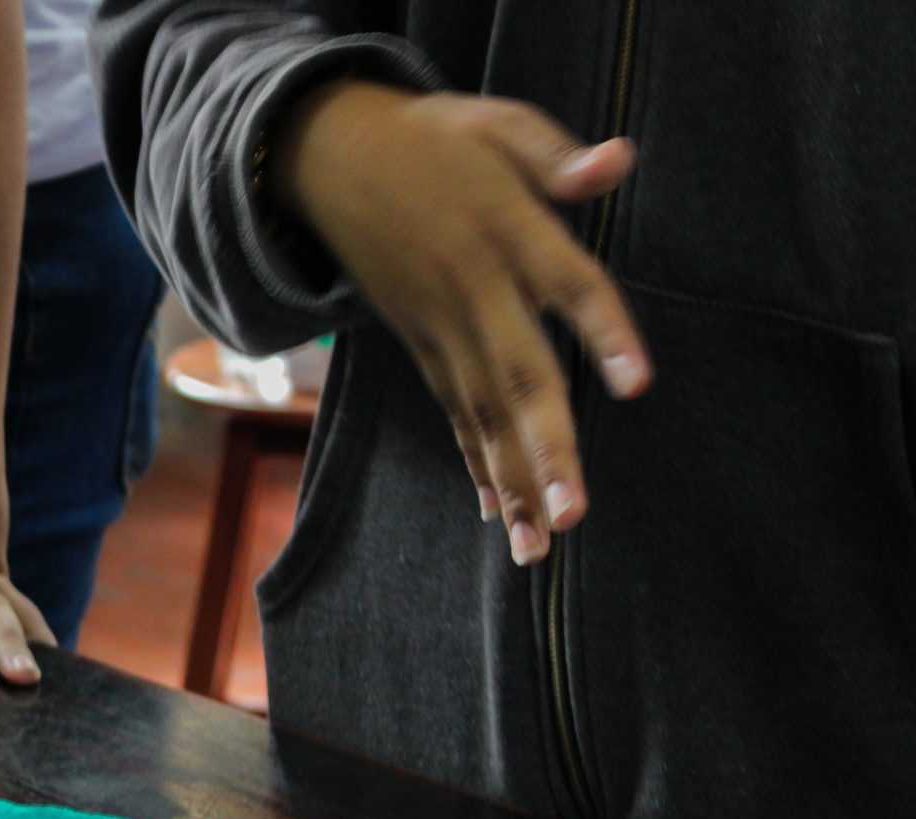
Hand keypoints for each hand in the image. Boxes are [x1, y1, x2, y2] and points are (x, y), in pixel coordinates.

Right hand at [270, 81, 652, 563]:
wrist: (328, 158)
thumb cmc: (431, 138)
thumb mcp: (494, 124)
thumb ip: (556, 155)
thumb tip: (617, 164)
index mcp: (502, 228)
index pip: (565, 283)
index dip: (602, 330)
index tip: (637, 385)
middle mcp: (469, 289)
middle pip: (514, 376)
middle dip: (543, 450)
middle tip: (571, 515)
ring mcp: (440, 325)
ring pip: (481, 413)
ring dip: (511, 480)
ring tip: (539, 546)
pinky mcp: (423, 344)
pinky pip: (455, 413)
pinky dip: (478, 464)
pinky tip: (501, 516)